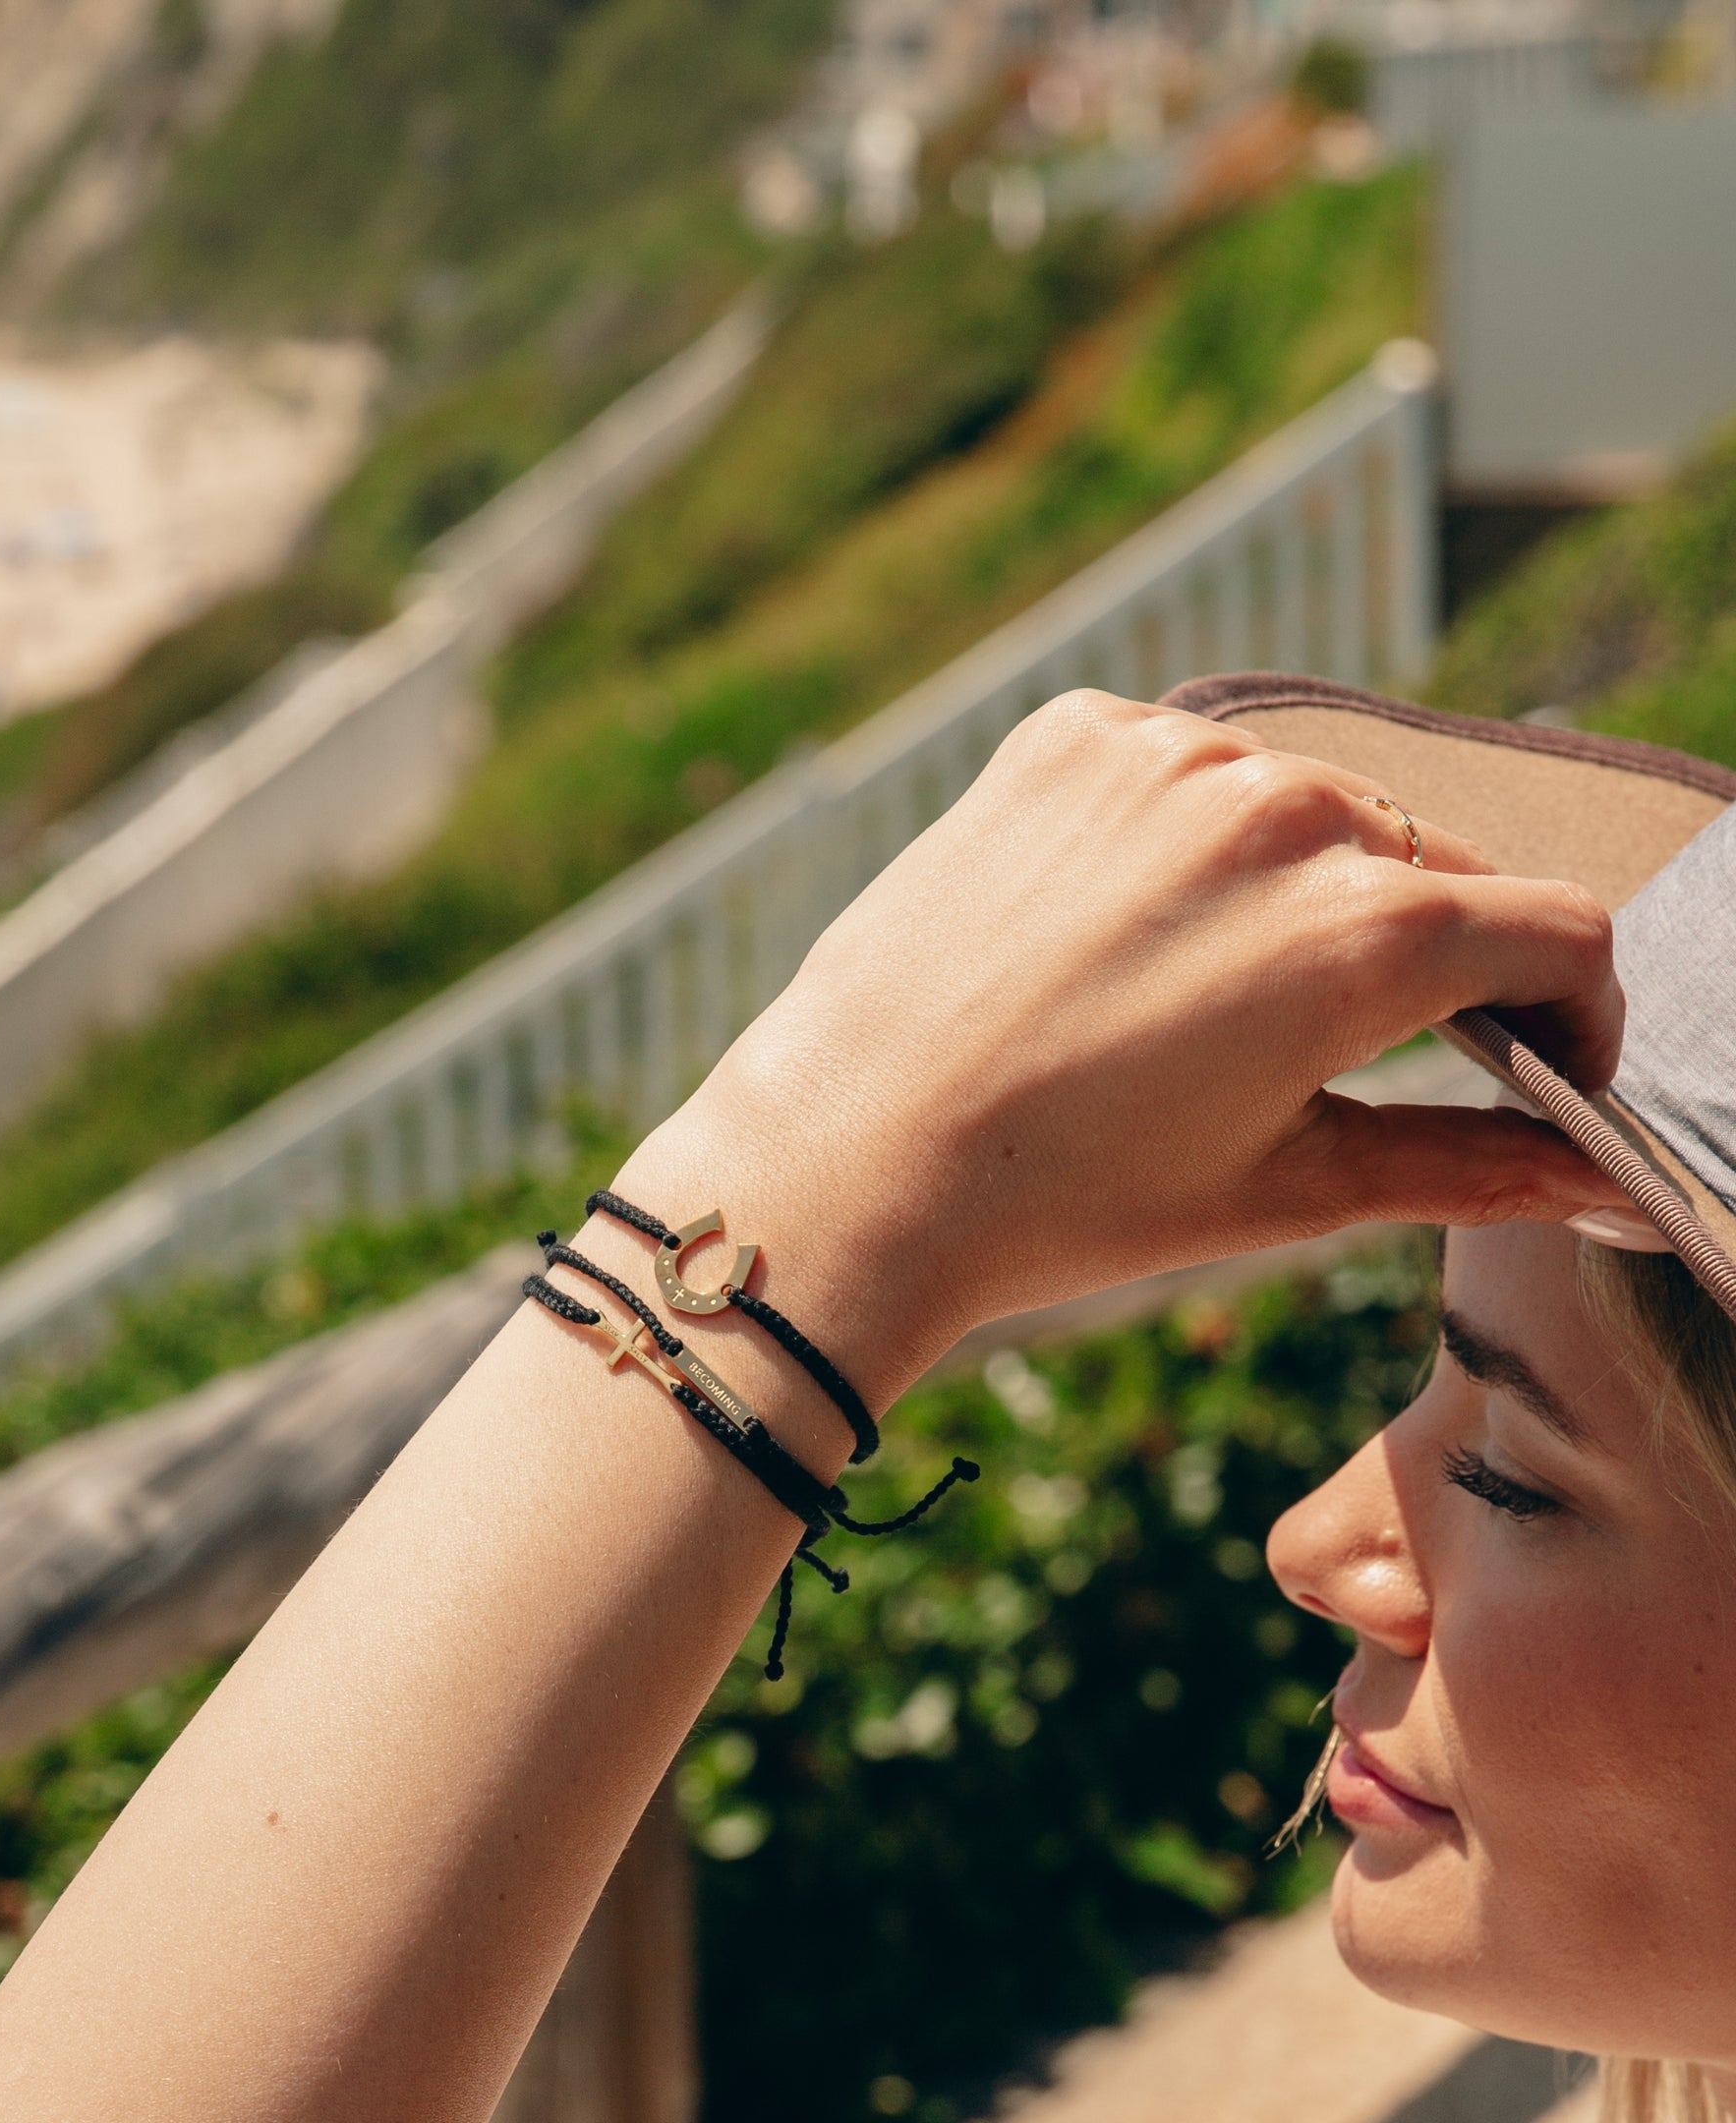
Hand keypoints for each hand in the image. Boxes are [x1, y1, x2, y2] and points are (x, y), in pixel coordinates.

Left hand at [623, 692, 1626, 1404]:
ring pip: (1310, 808)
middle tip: (1355, 1049)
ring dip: (1304, 888)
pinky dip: (1189, 833)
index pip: (1556, 931)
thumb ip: (1467, 1168)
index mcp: (1362, 930)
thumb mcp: (1284, 1191)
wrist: (849, 1159)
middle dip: (1430, 958)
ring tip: (1213, 998)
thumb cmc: (1062, 1201)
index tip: (1539, 1065)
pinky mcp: (1069, 737)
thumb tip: (1596, 1184)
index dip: (1571, 1014)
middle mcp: (1281, 811)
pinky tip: (1125, 926)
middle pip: (1433, 866)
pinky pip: (1186, 766)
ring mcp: (1166, 757)